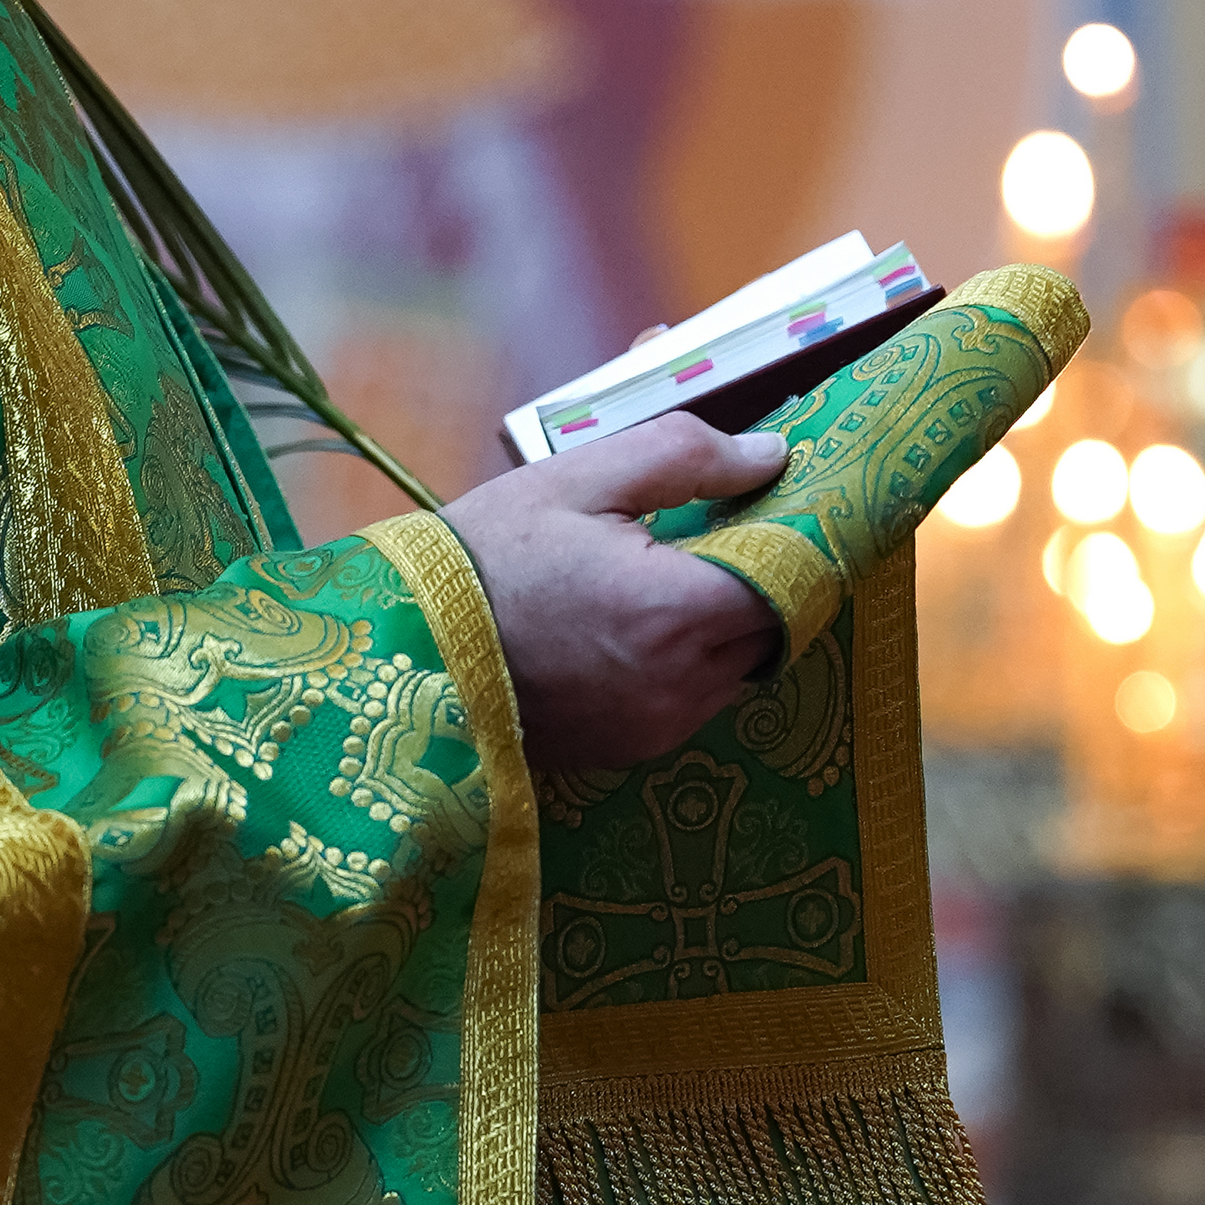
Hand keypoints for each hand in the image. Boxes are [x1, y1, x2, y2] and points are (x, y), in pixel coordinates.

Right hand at [438, 416, 787, 773]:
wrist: (408, 645)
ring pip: (743, 665)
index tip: (782, 502)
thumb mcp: (580, 477)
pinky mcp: (634, 748)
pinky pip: (700, 699)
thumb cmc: (489, 554)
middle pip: (774, 625)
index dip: (796, 536)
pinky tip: (644, 619)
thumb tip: (770, 455)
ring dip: (730, 620)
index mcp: (674, 611)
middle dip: (764, 574)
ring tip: (677, 570)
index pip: (792, 578)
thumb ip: (684, 455)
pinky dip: (693, 658)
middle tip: (726, 525)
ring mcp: (659, 726)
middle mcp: (681, 683)